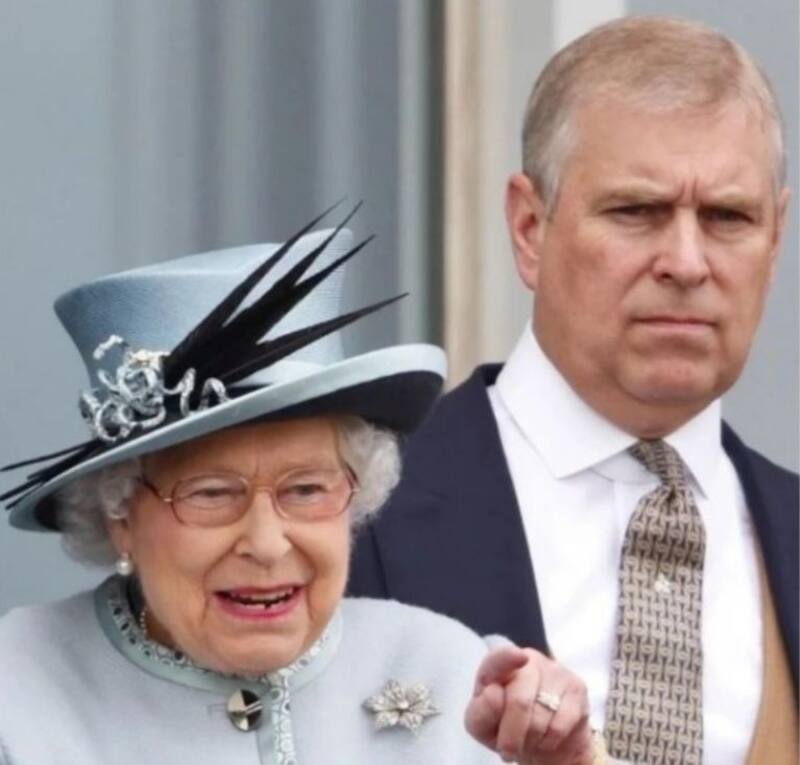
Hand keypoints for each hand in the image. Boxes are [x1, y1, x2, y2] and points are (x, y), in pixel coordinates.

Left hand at [465, 646, 593, 763]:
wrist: (541, 741)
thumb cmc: (505, 726)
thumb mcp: (483, 725)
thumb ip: (481, 711)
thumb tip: (493, 693)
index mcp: (500, 664)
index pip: (500, 658)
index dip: (508, 657)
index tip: (519, 657)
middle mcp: (529, 660)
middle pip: (519, 700)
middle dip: (511, 735)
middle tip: (507, 751)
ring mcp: (555, 671)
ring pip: (541, 716)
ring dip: (530, 740)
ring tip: (528, 739)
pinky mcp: (576, 688)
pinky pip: (560, 724)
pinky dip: (548, 741)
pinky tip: (545, 738)